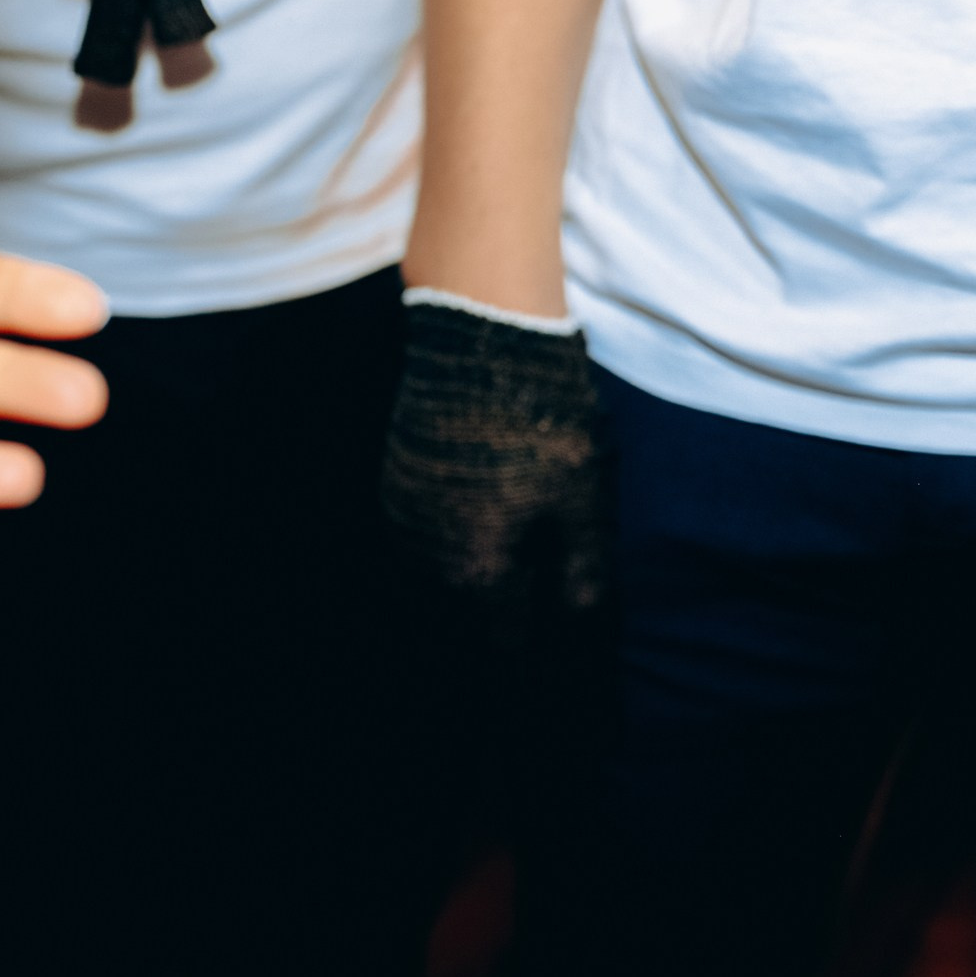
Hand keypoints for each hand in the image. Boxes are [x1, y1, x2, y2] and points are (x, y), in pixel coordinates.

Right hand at [380, 299, 606, 620]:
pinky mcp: (394, 481)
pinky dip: (450, 529)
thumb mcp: (581, 501)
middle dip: (502, 597)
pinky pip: (424, 529)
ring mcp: (405, 517)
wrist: (484, 344)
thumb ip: (581, 568)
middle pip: (469, 603)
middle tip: (539, 572)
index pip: (505, 632)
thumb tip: (578, 615)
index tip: (552, 622)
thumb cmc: (544, 426)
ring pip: (441, 567)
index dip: (534, 632)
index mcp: (478, 569)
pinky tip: (482, 502)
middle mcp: (430, 555)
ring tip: (513, 534)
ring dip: (471, 563)